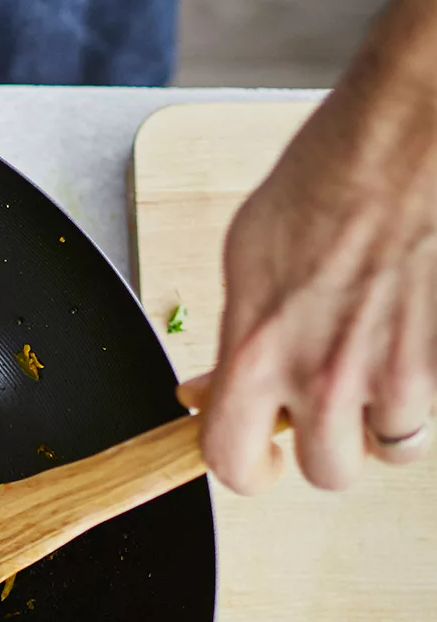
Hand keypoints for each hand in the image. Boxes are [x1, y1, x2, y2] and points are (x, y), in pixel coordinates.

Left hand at [189, 0, 436, 493]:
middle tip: (316, 410)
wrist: (398, 147)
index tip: (252, 454)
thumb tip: (206, 392)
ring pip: (388, 449)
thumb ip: (231, 343)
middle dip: (318, 447)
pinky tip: (402, 347)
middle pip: (324, 474)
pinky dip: (416, 393)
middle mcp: (325, 376)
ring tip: (367, 371)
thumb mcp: (242, 268)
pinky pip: (428, 412)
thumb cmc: (318, 190)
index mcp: (256, 355)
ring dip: (376, 421)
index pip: (232, 464)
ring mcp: (393, 372)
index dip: (242, 466)